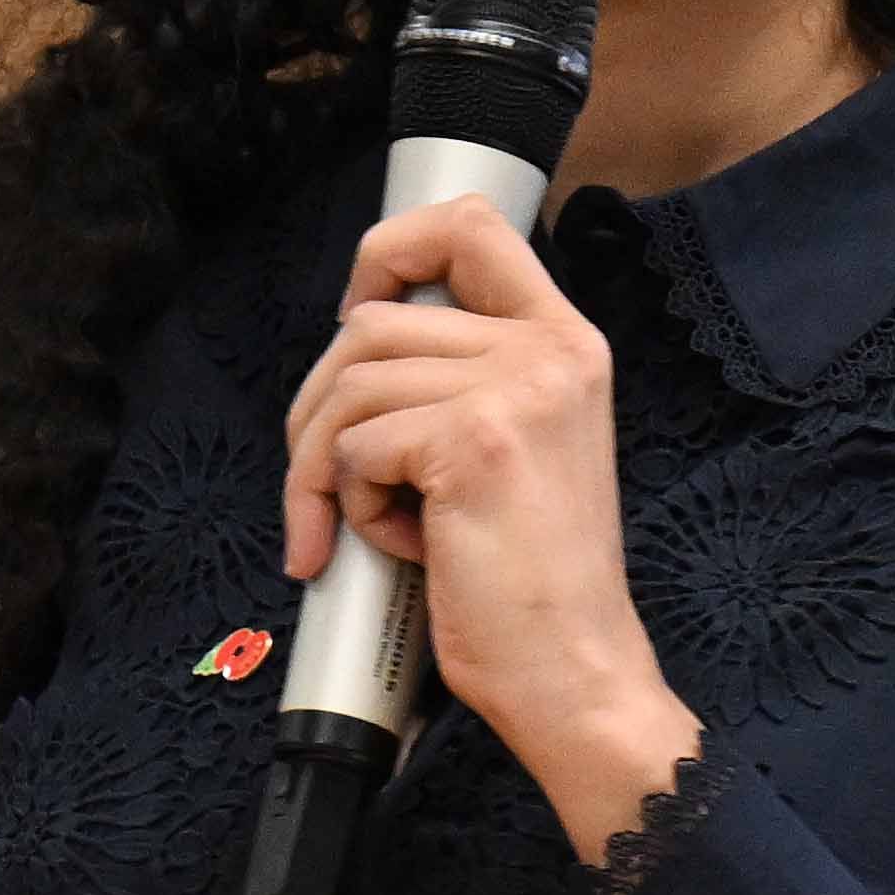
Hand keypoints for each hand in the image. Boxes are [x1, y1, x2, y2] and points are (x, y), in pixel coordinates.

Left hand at [278, 199, 705, 851]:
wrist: (572, 669)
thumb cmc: (527, 580)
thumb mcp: (516, 445)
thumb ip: (465, 377)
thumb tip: (357, 337)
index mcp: (565, 342)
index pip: (470, 225)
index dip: (391, 251)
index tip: (359, 310)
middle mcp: (550, 350)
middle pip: (372, 322)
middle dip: (321, 406)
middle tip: (324, 479)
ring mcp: (514, 390)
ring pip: (349, 385)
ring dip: (327, 467)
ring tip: (373, 525)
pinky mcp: (472, 443)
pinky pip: (353, 449)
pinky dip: (351, 508)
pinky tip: (404, 548)